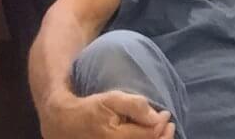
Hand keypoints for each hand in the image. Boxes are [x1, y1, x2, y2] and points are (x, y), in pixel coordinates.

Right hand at [41, 90, 174, 138]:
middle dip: (163, 137)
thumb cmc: (90, 109)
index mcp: (117, 138)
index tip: (166, 114)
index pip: (149, 135)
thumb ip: (135, 106)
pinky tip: (150, 138)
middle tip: (170, 125)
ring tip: (164, 132)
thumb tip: (158, 117)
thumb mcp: (111, 99)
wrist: (65, 124)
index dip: (161, 125)